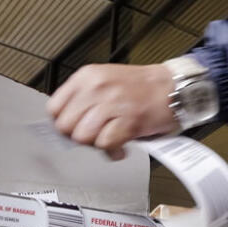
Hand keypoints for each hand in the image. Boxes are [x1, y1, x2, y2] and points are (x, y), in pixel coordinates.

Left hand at [47, 62, 175, 159]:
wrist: (173, 87)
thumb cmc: (141, 87)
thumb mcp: (105, 80)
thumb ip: (83, 98)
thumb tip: (66, 124)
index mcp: (87, 76)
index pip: (54, 108)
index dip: (64, 122)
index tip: (74, 127)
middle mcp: (97, 88)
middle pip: (66, 126)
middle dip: (79, 135)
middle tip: (94, 134)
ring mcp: (113, 103)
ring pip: (83, 137)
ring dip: (96, 143)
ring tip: (109, 138)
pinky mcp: (128, 120)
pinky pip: (106, 144)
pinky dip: (113, 150)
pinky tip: (121, 144)